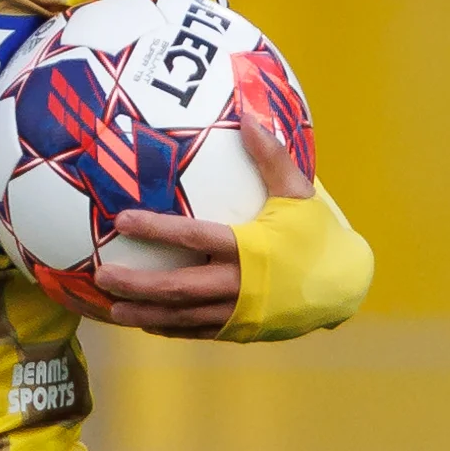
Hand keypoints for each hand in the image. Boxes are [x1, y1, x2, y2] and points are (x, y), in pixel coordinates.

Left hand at [96, 116, 312, 338]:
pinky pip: (198, 332)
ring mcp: (240, 313)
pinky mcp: (242, 331)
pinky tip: (144, 323)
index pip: (195, 237)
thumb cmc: (318, 236)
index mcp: (252, 249)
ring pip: (184, 317)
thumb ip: (272, 159)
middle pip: (180, 288)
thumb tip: (250, 118)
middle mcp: (242, 285)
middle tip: (102, 275)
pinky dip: (169, 328)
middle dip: (139, 284)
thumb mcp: (300, 196)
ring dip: (145, 314)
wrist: (347, 287)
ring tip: (111, 310)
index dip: (157, 229)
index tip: (122, 220)